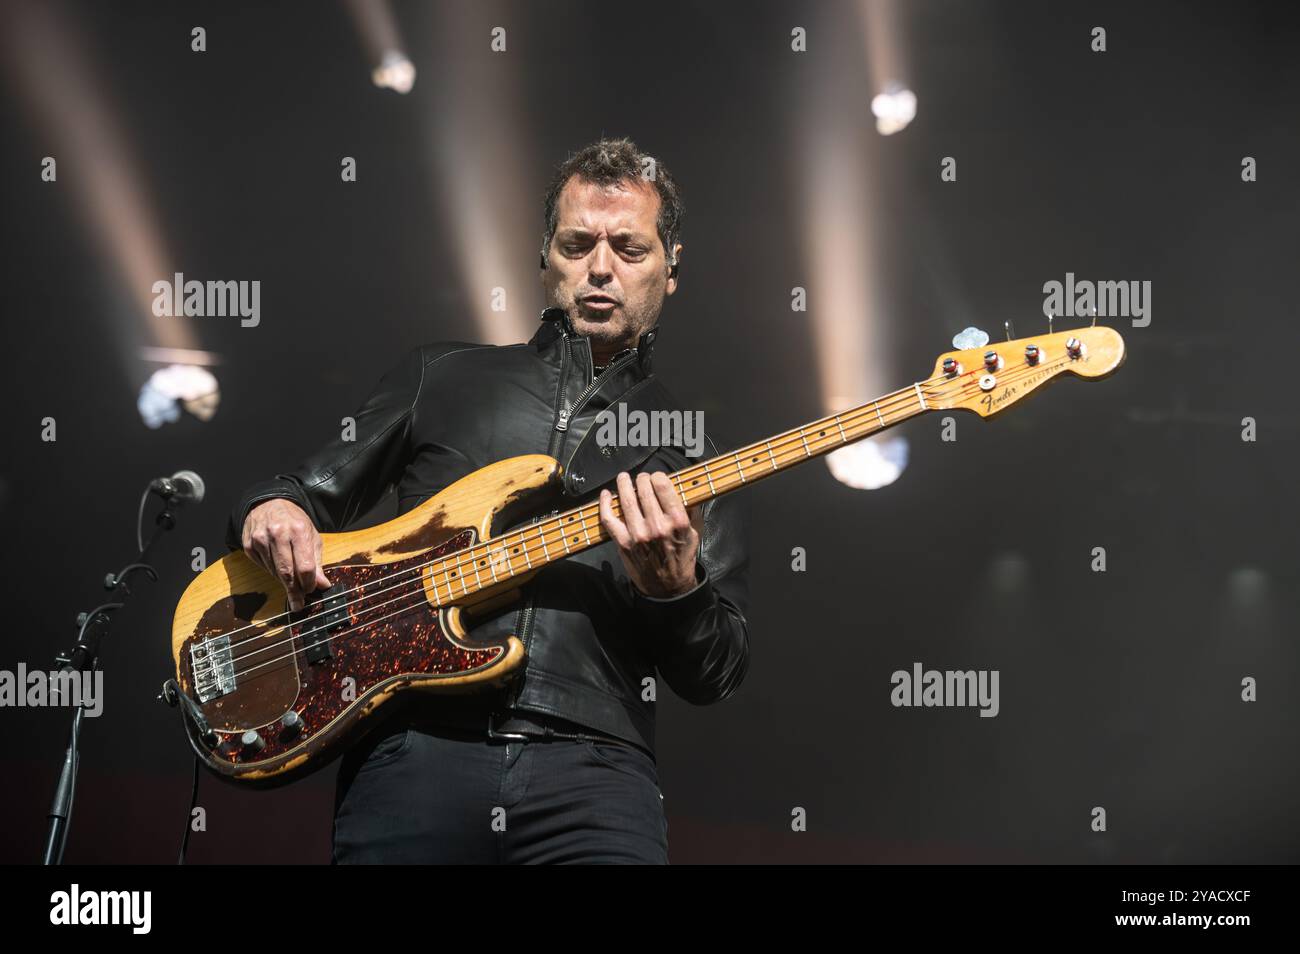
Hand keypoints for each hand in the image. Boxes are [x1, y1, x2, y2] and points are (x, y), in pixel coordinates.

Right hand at [241, 499, 329, 610]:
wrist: (269, 502)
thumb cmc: (294, 521)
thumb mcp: (311, 535)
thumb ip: (317, 561)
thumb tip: (322, 585)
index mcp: (298, 530)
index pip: (305, 566)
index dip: (309, 583)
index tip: (311, 591)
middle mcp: (277, 534)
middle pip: (287, 573)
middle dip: (295, 591)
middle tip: (298, 603)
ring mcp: (260, 539)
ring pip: (274, 572)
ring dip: (284, 582)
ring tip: (292, 585)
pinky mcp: (248, 545)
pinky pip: (263, 567)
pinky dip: (272, 572)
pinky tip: (278, 567)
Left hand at [599, 471, 701, 598]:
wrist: (668, 587)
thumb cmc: (682, 559)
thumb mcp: (695, 533)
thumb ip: (691, 511)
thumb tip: (684, 490)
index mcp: (677, 521)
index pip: (662, 486)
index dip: (657, 477)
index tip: (656, 477)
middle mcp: (657, 526)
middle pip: (644, 490)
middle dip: (641, 479)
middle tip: (641, 478)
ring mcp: (638, 534)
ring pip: (626, 500)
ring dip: (623, 485)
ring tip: (623, 479)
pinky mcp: (623, 542)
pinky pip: (609, 518)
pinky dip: (604, 504)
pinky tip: (605, 495)